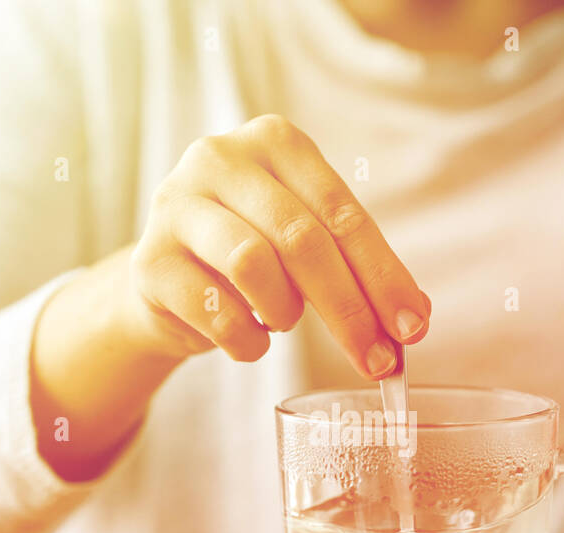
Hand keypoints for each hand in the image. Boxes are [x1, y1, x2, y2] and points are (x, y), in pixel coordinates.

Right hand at [128, 113, 429, 375]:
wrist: (167, 281)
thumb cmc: (251, 256)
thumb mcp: (306, 244)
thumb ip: (356, 267)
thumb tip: (414, 318)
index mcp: (274, 141)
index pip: (342, 211)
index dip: (382, 275)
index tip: (413, 328)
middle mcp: (220, 158)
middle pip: (302, 238)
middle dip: (349, 309)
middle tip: (377, 361)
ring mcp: (176, 205)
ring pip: (254, 264)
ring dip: (285, 312)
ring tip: (283, 322)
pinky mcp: (148, 260)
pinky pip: (214, 311)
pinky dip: (246, 340)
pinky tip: (250, 338)